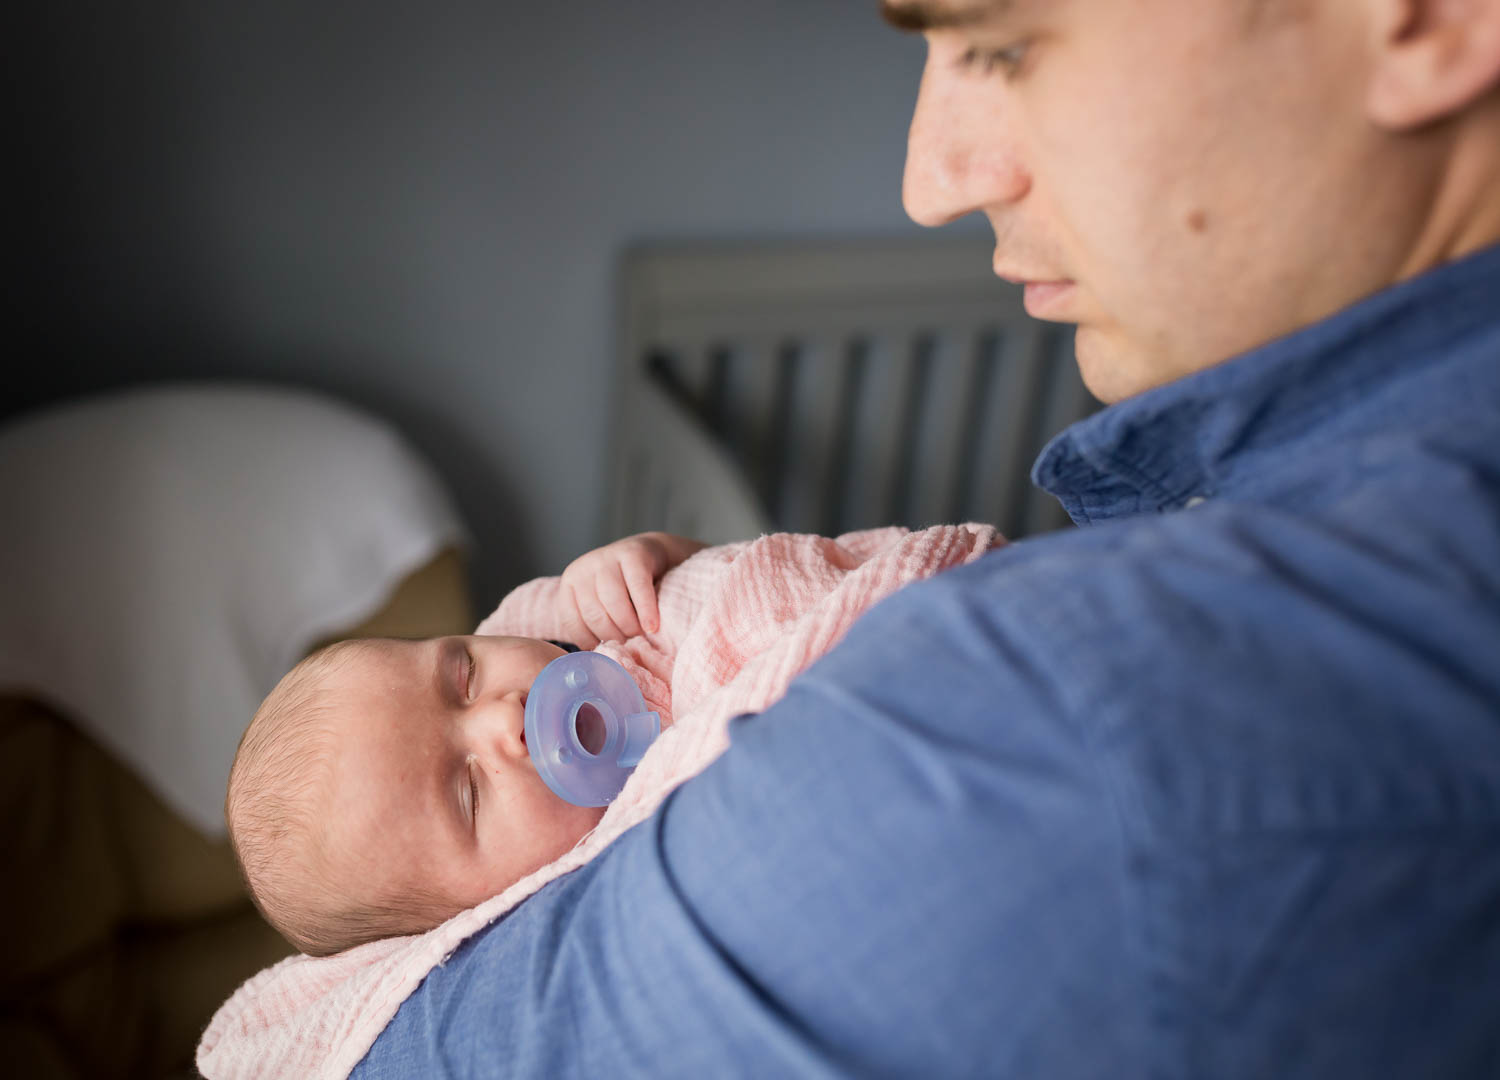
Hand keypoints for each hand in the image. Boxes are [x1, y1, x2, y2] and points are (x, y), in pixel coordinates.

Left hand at [558, 532, 705, 647]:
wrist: (649, 554)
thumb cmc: (624, 589)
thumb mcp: (602, 604)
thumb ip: (595, 627)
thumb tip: (595, 664)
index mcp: (570, 584)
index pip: (572, 621)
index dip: (590, 641)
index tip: (608, 652)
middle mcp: (583, 568)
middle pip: (594, 614)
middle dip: (613, 636)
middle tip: (629, 646)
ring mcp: (606, 558)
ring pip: (614, 602)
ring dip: (629, 626)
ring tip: (642, 636)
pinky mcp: (632, 554)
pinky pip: (638, 588)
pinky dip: (646, 611)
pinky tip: (652, 626)